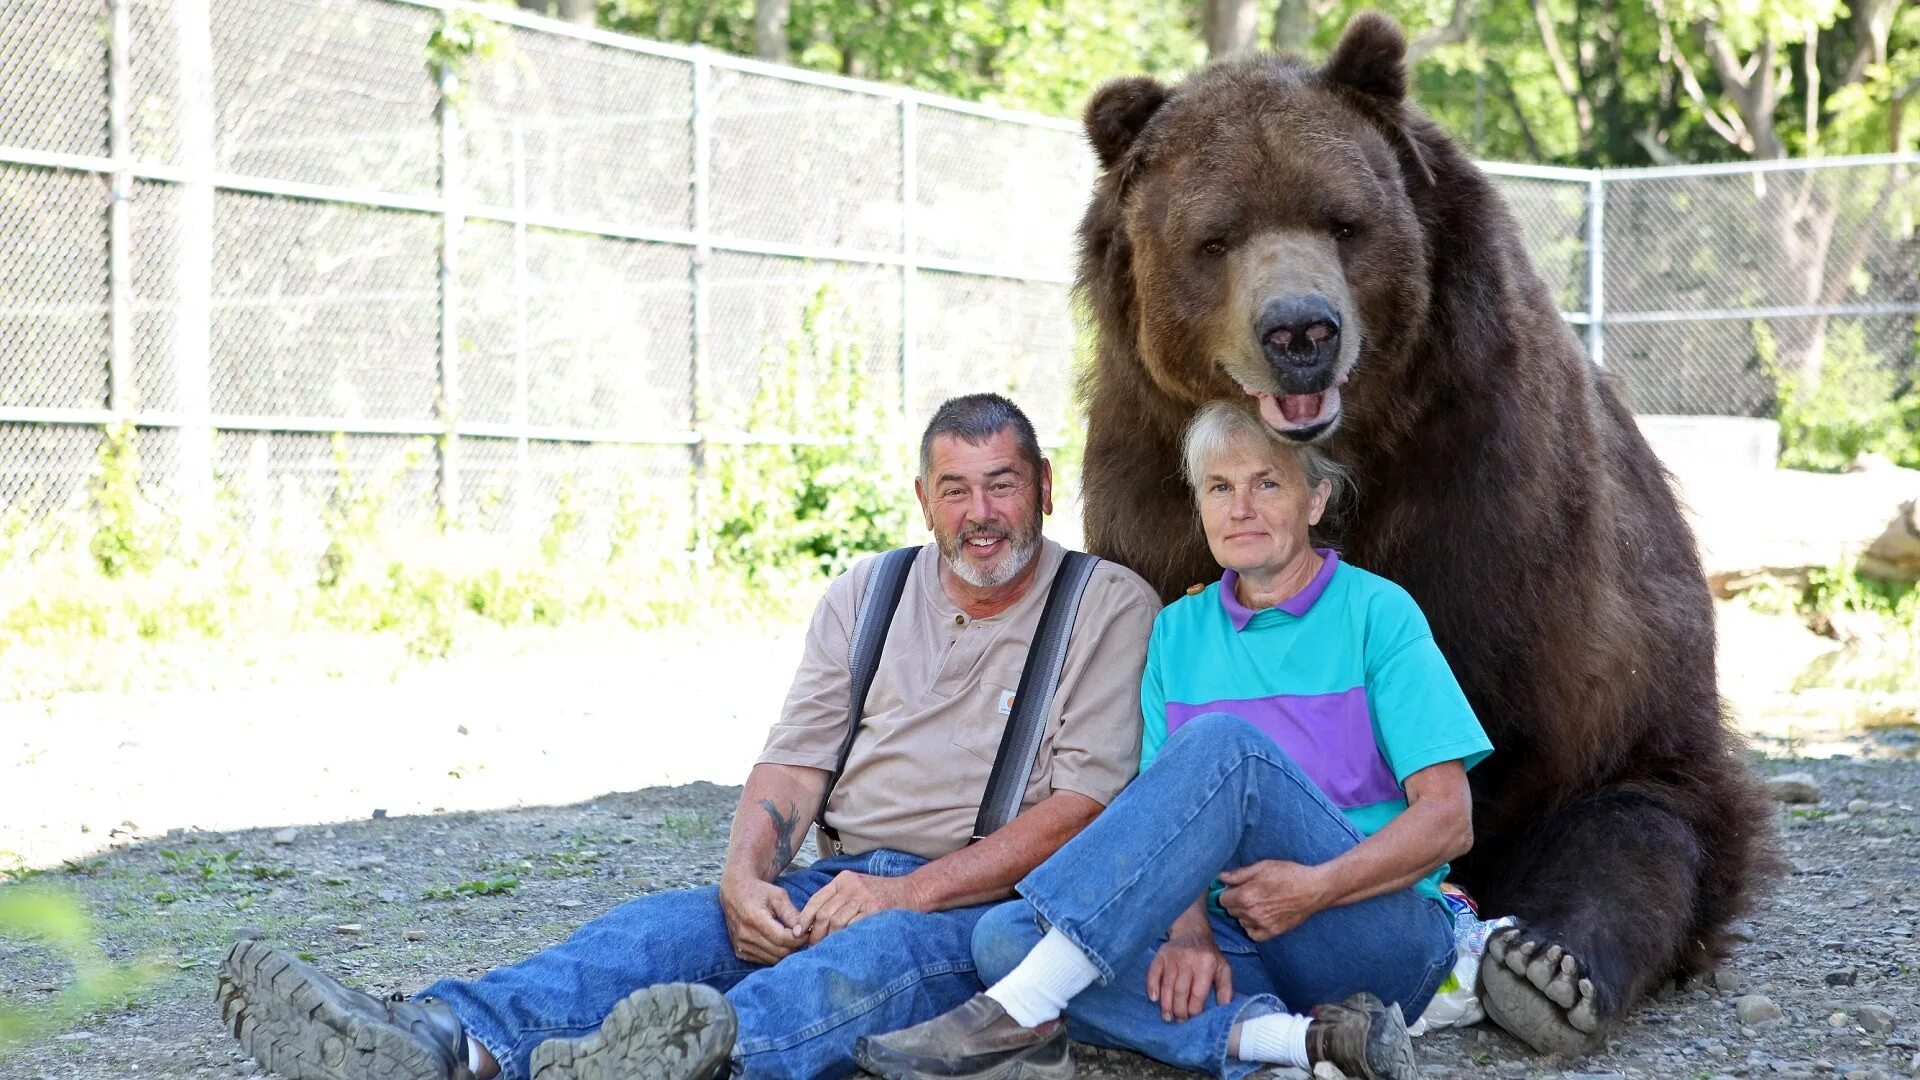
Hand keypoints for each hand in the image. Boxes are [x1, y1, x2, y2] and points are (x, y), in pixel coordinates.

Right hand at [719, 874, 804, 964]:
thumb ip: (791, 913)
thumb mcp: (778, 896)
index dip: (799, 938)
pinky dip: (775, 955)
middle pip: (779, 951)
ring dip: (786, 952)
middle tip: (803, 937)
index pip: (782, 938)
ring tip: (792, 939)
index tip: (808, 932)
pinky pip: (763, 960)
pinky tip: (780, 943)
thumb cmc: (759, 891)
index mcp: (754, 918)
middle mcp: (745, 935)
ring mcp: (741, 945)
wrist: (735, 893)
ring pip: (773, 959)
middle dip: (795, 946)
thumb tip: (803, 930)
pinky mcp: (740, 951)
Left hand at [795, 871, 923, 944]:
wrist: (911, 891)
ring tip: (825, 948)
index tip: (798, 932)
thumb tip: (812, 922)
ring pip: (835, 922)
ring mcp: (863, 898)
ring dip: (828, 939)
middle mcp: (851, 887)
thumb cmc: (880, 893)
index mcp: (843, 880)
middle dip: (814, 933)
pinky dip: (844, 938)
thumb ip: (837, 899)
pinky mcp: (874, 911)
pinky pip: (852, 927)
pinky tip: (841, 945)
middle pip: (823, 913)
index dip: (804, 918)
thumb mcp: (857, 887)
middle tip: (812, 946)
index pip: (816, 899)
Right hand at [1146, 931, 1232, 1021]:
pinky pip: (1153, 973)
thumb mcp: (1222, 968)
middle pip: (1181, 991)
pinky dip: (1152, 986)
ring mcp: (1173, 957)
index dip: (1194, 1010)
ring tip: (1167, 1017)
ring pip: (1167, 985)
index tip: (1193, 1019)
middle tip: (1179, 1021)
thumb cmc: (1208, 954)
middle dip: (1179, 1010)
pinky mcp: (1161, 955)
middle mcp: (1189, 959)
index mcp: (1206, 963)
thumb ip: (1226, 989)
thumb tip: (1225, 1010)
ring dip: (1166, 1004)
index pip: (1198, 993)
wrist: (1191, 930)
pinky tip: (1153, 999)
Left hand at [1217, 860, 1330, 941]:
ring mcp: (1262, 924)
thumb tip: (1221, 877)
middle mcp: (1251, 913)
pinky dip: (1253, 927)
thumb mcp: (1262, 867)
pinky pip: (1253, 934)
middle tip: (1250, 893)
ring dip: (1244, 914)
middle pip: (1231, 911)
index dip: (1228, 892)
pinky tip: (1260, 917)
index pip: (1222, 899)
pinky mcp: (1273, 932)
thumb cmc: (1288, 874)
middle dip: (1236, 902)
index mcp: (1246, 896)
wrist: (1314, 889)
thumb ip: (1239, 874)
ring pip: (1241, 922)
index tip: (1236, 887)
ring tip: (1258, 903)